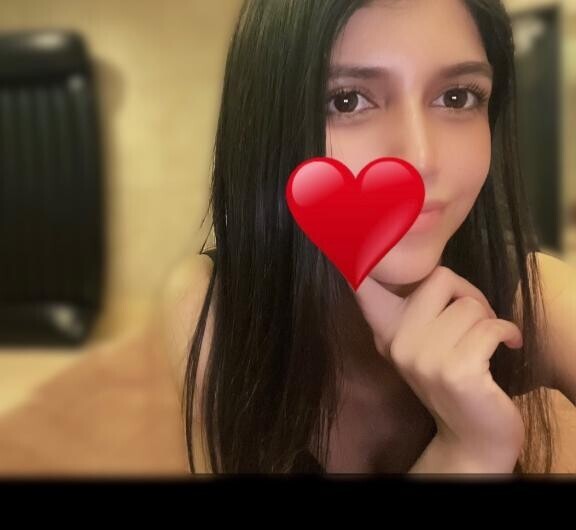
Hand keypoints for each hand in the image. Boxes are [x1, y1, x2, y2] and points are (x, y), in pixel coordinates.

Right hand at [350, 265, 524, 471]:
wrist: (473, 435)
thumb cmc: (456, 376)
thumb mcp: (425, 343)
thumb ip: (417, 310)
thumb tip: (429, 270)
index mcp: (386, 331)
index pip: (362, 287)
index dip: (356, 257)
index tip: (341, 236)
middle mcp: (397, 343)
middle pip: (440, 277)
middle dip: (468, 294)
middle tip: (475, 319)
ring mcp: (424, 358)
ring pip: (470, 305)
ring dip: (490, 320)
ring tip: (488, 341)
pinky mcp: (456, 371)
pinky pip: (490, 327)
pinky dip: (507, 333)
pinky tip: (507, 346)